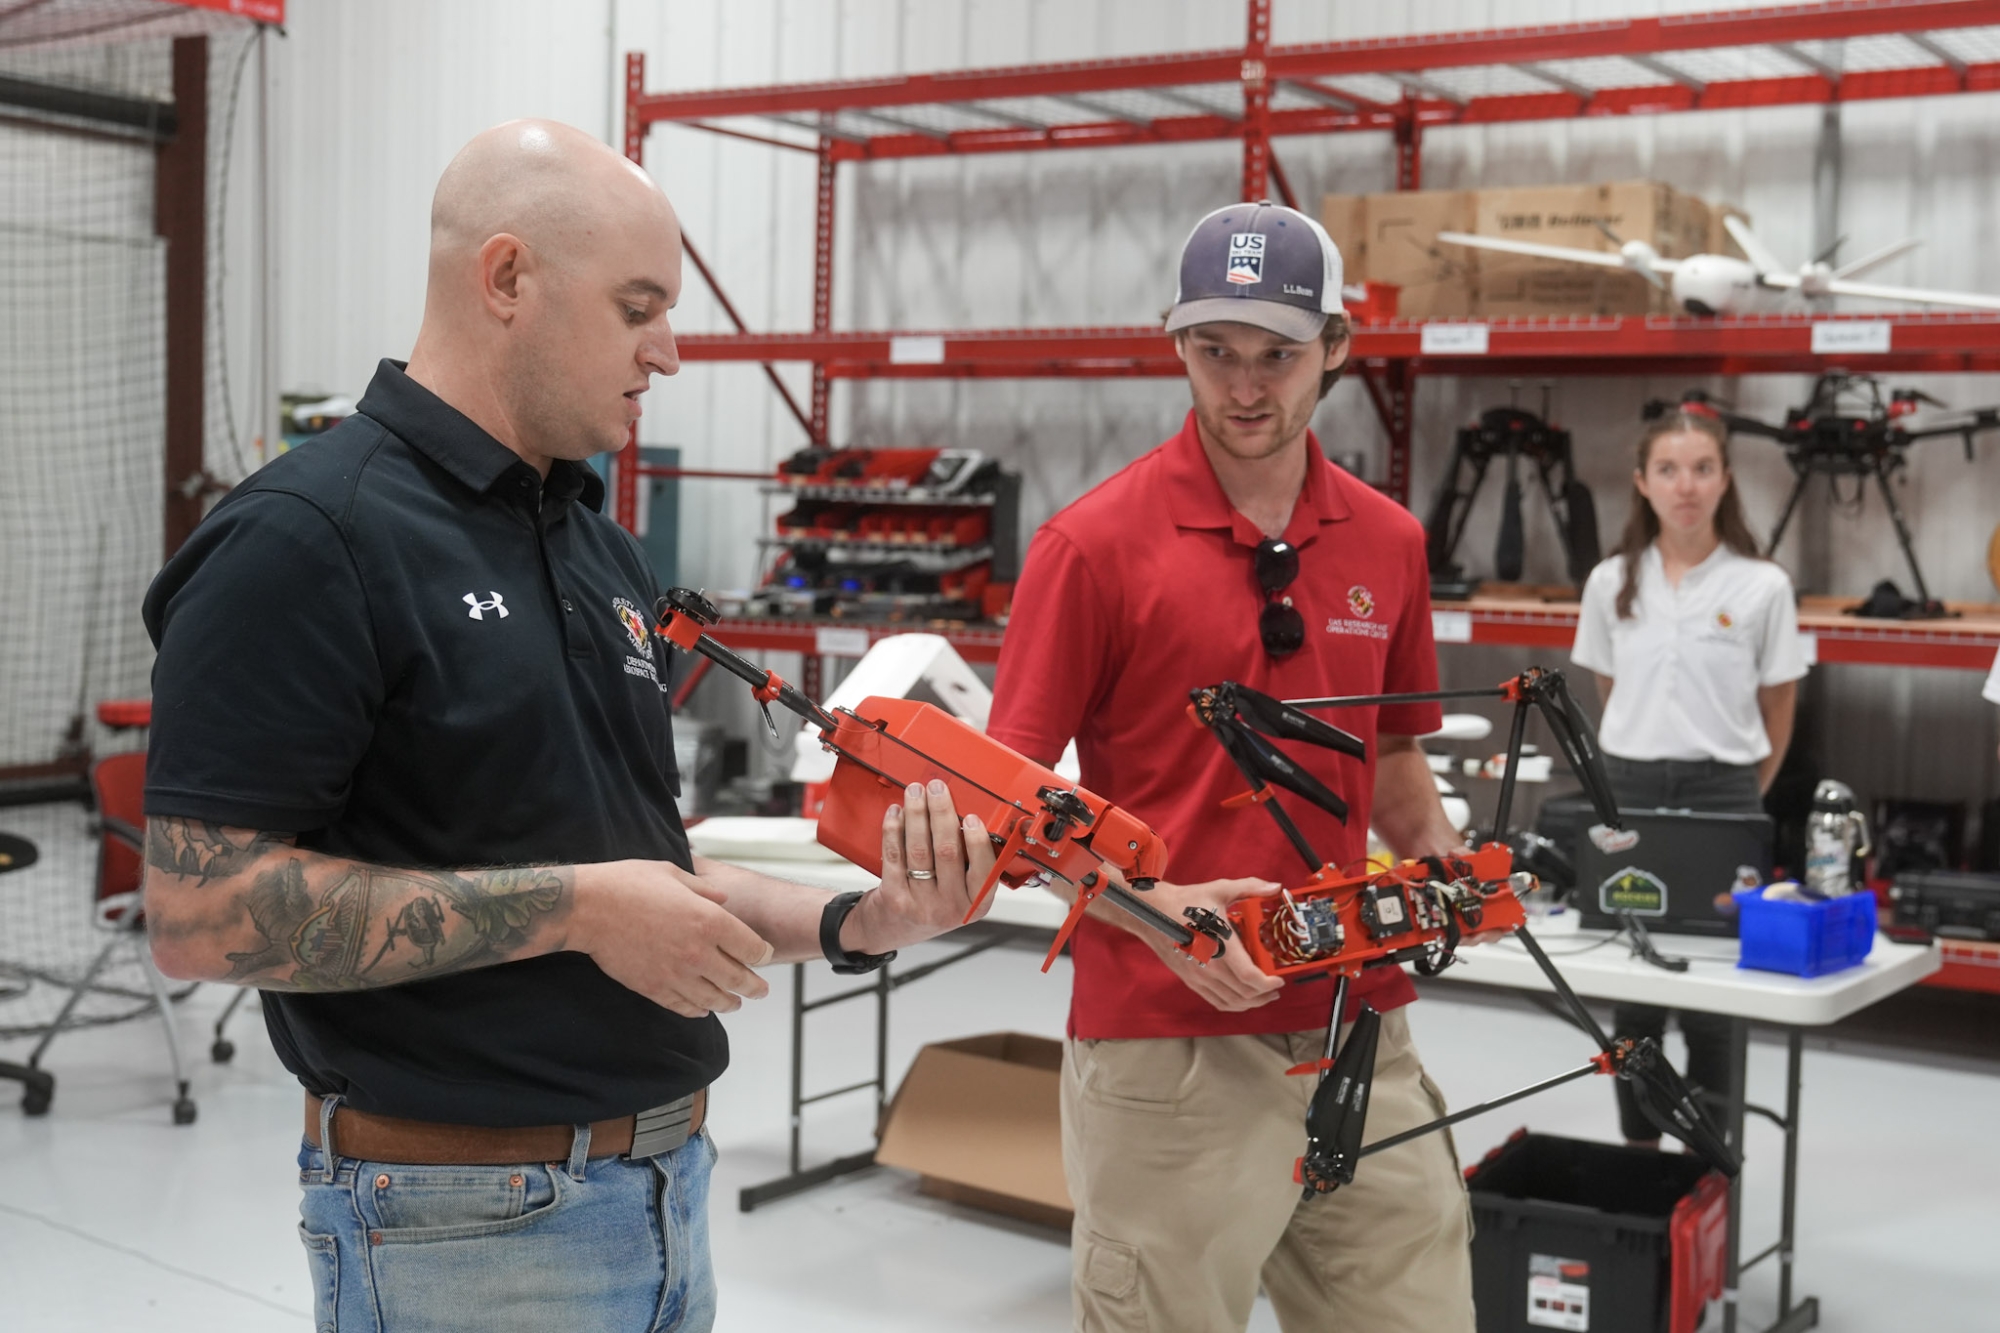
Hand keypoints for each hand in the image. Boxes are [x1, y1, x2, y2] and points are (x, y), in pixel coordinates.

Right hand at [573, 860, 774, 1017]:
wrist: (589, 908)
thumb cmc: (629, 883)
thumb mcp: (674, 874)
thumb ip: (704, 890)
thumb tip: (724, 899)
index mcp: (710, 920)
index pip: (752, 947)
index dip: (763, 954)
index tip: (765, 956)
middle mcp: (699, 952)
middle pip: (739, 979)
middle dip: (755, 987)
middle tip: (761, 991)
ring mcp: (676, 974)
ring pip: (714, 998)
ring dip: (729, 1003)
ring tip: (735, 1004)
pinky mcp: (653, 988)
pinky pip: (684, 1006)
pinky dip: (697, 1010)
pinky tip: (703, 1009)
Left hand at [845, 780, 998, 954]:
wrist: (891, 929)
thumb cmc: (931, 905)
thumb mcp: (961, 894)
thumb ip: (969, 865)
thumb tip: (964, 817)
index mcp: (975, 904)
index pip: (984, 872)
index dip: (977, 843)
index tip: (972, 817)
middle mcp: (950, 907)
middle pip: (948, 853)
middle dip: (941, 814)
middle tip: (937, 789)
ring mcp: (921, 904)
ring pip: (919, 850)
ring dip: (917, 815)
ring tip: (915, 793)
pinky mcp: (894, 898)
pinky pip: (894, 856)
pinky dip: (894, 830)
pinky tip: (896, 813)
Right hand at [1132, 876, 1285, 1012]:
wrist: (1153, 913)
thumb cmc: (1187, 901)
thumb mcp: (1220, 889)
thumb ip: (1250, 888)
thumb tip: (1275, 887)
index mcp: (1221, 945)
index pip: (1250, 976)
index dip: (1268, 983)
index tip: (1280, 980)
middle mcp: (1210, 967)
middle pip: (1245, 993)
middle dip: (1265, 994)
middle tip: (1276, 988)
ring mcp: (1199, 977)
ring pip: (1232, 1001)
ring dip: (1252, 1002)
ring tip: (1264, 996)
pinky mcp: (1191, 981)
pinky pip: (1216, 1002)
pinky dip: (1233, 1005)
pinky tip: (1242, 999)